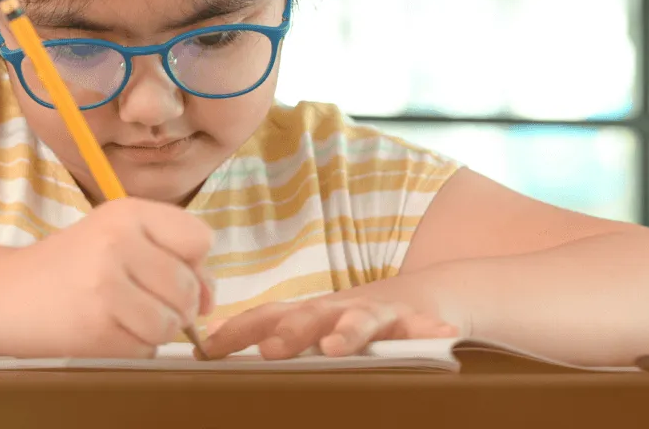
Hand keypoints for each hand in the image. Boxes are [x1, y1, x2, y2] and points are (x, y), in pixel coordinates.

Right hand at [7, 198, 213, 358]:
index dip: (193, 262)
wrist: (5, 293)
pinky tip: (106, 328)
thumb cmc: (71, 264)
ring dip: (155, 328)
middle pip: (188, 287)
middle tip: (141, 298)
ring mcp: (106, 285)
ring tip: (123, 314)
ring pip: (171, 323)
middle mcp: (119, 241)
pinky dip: (134, 347)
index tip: (171, 269)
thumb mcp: (119, 238)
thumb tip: (209, 298)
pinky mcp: (95, 326)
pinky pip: (146, 348)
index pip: (199, 238)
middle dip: (175, 303)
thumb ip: (172, 257)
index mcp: (128, 211)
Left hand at [202, 291, 458, 359]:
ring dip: (347, 331)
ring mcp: (375, 312)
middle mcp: (336, 308)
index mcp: (307, 313)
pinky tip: (440, 336)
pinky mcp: (412, 319)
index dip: (237, 331)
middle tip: (272, 349)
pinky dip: (430, 330)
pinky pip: (422, 326)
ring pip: (360, 319)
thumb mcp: (310, 324)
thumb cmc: (349, 320)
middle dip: (289, 330)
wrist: (418, 297)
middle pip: (309, 314)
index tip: (208, 349)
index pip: (265, 317)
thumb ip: (269, 331)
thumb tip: (212, 340)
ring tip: (335, 346)